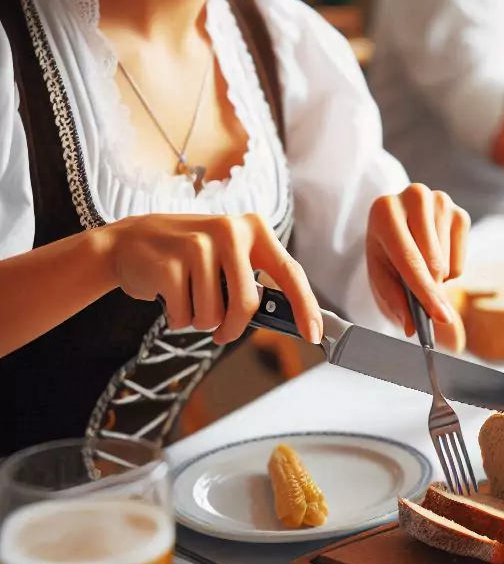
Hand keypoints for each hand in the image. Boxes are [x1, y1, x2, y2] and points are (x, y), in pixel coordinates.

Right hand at [100, 213, 322, 345]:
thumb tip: (290, 319)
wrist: (130, 241)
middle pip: (247, 304)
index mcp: (254, 229)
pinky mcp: (169, 264)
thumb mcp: (229, 257)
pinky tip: (167, 295)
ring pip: (213, 315)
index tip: (314, 334)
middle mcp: (230, 231)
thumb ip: (255, 281)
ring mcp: (197, 245)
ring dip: (200, 321)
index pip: (289, 271)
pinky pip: (184, 315)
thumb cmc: (189, 257)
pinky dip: (177, 317)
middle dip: (233, 328)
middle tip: (221, 333)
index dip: (304, 306)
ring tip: (187, 298)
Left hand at [366, 184, 470, 351]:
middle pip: (433, 262)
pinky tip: (436, 257)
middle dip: (430, 288)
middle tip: (420, 298)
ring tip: (420, 266)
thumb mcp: (381, 275)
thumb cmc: (386, 253)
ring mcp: (440, 201)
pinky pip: (461, 261)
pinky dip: (450, 270)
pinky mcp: (459, 212)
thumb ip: (394, 301)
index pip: (409, 258)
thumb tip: (412, 326)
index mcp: (384, 210)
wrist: (396, 228)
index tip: (440, 317)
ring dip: (437, 277)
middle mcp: (414, 196)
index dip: (425, 291)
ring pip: (447, 263)